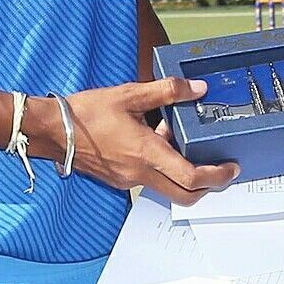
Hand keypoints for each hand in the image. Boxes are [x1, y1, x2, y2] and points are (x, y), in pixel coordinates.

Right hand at [30, 78, 238, 205]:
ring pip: (166, 188)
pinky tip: (153, 140)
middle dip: (208, 186)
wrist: (52, 130)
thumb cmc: (86, 113)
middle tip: (221, 169)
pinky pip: (148, 180)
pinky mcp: (118, 179)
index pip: (191, 177)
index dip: (217, 176)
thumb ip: (167, 91)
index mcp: (147, 153)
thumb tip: (197, 88)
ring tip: (179, 141)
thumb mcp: (130, 94)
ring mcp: (128, 180)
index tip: (231, 168)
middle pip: (184, 194)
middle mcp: (140, 173)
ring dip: (181, 174)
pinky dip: (160, 168)